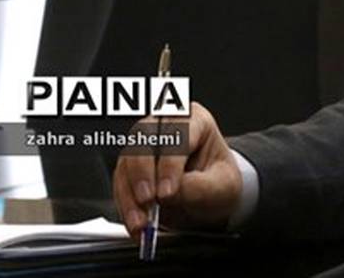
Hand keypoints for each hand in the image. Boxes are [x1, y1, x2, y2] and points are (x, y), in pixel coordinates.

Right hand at [113, 102, 241, 236]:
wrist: (210, 197)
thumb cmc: (219, 182)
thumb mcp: (223, 186)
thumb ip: (200, 187)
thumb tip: (170, 191)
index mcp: (196, 120)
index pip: (178, 134)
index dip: (170, 163)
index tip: (168, 192)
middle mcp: (166, 126)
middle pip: (144, 139)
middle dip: (143, 173)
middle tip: (148, 201)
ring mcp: (145, 145)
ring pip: (127, 162)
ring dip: (130, 195)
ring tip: (142, 221)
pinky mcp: (131, 168)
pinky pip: (120, 183)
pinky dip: (125, 205)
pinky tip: (136, 222)